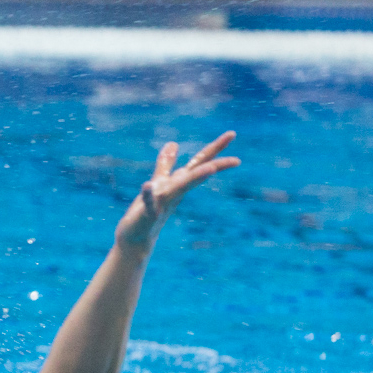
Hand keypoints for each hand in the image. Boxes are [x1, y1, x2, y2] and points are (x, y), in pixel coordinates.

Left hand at [115, 131, 238, 250]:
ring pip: (179, 189)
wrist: (135, 238)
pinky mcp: (147, 215)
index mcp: (178, 182)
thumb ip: (166, 164)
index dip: (214, 148)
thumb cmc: (147, 211)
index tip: (232, 134)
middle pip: (195, 175)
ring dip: (192, 179)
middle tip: (237, 160)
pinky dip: (148, 196)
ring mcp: (162, 204)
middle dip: (214, 166)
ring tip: (210, 169)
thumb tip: (173, 143)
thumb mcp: (158, 183)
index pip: (199, 163)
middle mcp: (174, 192)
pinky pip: (149, 205)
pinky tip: (145, 185)